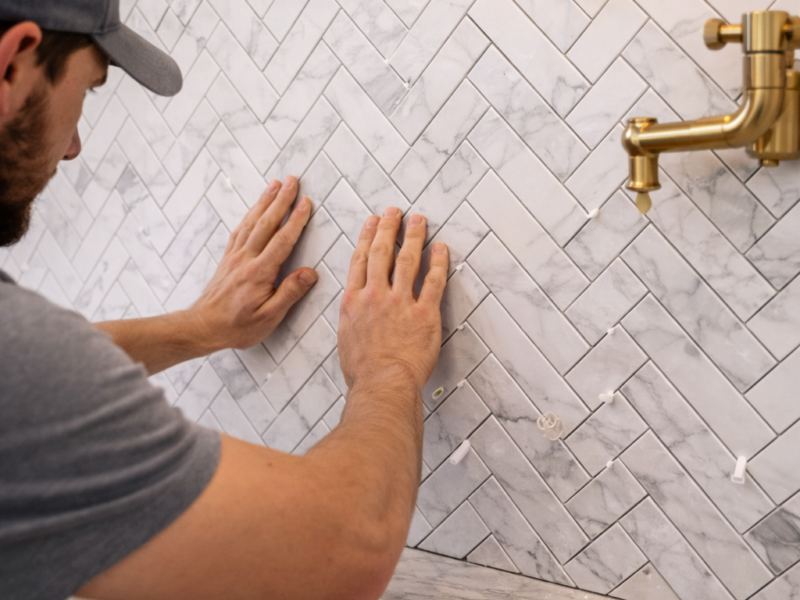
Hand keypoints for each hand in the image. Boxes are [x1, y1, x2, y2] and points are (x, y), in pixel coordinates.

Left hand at [188, 176, 317, 350]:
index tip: (306, 202)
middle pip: (267, 222)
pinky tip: (255, 209)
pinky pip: (240, 230)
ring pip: (252, 222)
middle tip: (293, 180)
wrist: (203, 326)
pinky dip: (250, 215)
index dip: (295, 220)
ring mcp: (235, 256)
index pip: (282, 240)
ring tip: (275, 184)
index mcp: (259, 272)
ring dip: (265, 201)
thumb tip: (310, 273)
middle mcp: (246, 259)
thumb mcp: (269, 317)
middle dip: (281, 199)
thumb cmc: (238, 326)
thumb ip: (290, 293)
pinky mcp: (228, 258)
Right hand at [338, 207, 448, 392]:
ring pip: (407, 260)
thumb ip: (352, 317)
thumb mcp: (346, 338)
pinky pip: (434, 281)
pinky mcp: (424, 313)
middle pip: (381, 252)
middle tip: (395, 212)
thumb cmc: (363, 371)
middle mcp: (375, 296)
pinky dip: (438, 262)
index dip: (366, 237)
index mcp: (354, 301)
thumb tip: (356, 310)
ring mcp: (400, 303)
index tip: (372, 223)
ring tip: (418, 220)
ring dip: (413, 237)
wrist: (382, 384)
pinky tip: (441, 248)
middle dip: (388, 228)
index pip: (360, 260)